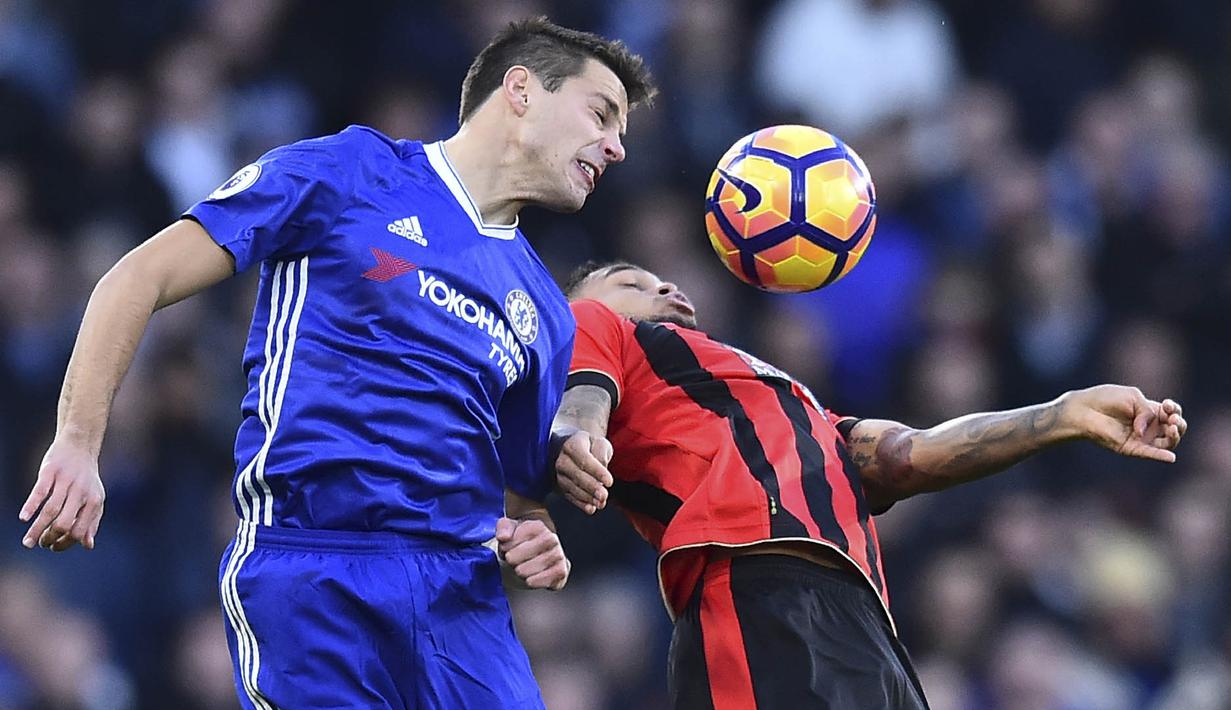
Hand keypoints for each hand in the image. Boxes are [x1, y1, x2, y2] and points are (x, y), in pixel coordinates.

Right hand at [19, 439, 105, 550]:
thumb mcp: (95, 498)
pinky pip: (40, 492)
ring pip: (50, 511)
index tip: (53, 547)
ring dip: (37, 529)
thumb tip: (87, 545)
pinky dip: (31, 506)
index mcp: (94, 502)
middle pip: (64, 524)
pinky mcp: (50, 472)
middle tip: (40, 543)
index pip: (79, 531)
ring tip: (27, 542)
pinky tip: (23, 518)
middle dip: (50, 538)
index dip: (65, 543)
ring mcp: (65, 482)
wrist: (80, 445)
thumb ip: (92, 521)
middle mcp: (81, 493)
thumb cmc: (86, 478)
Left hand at [495, 517, 569, 590]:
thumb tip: (503, 537)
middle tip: (512, 562)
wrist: (532, 553)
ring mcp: (558, 555)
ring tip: (521, 570)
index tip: (505, 550)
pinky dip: (536, 581)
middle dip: (514, 561)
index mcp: (537, 526)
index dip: (506, 548)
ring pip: (538, 567)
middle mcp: (551, 538)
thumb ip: (503, 528)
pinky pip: (550, 579)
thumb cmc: (518, 541)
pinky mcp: (561, 571)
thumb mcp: (507, 529)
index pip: (517, 539)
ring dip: (524, 572)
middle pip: (528, 552)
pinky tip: (530, 579)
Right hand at [554, 430, 613, 513]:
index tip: (609, 481)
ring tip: (601, 503)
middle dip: (592, 487)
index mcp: (572, 445)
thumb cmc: (590, 446)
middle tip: (604, 495)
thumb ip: (601, 452)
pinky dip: (580, 504)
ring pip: (573, 488)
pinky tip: (591, 508)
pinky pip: (570, 497)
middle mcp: (562, 460)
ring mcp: (560, 475)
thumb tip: (602, 468)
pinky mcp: (560, 487)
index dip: (597, 472)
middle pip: (577, 475)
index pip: (585, 460)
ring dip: (588, 497)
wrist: (575, 450)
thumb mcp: (599, 443)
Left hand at [1064, 385, 1186, 462]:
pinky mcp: (1131, 448)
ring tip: (1171, 428)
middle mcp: (1148, 426)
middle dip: (1179, 424)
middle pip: (1174, 429)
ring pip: (1166, 443)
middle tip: (1172, 418)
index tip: (1167, 404)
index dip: (1174, 409)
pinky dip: (1160, 456)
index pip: (1172, 413)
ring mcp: (1141, 438)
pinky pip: (1149, 454)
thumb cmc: (1107, 399)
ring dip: (1174, 437)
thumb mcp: (1133, 398)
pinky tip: (1170, 457)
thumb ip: (1147, 411)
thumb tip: (1145, 433)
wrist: (1085, 409)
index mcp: (1150, 411)